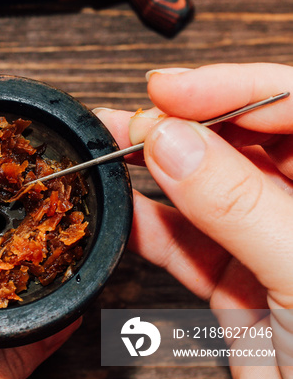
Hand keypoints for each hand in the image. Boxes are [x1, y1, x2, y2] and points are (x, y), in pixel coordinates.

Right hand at [96, 63, 292, 378]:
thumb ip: (235, 201)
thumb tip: (171, 142)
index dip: (233, 89)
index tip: (171, 92)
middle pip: (243, 142)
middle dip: (184, 124)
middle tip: (132, 121)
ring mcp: (270, 248)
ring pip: (206, 192)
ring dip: (155, 171)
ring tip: (108, 149)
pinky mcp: (238, 289)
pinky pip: (186, 246)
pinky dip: (149, 228)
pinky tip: (121, 211)